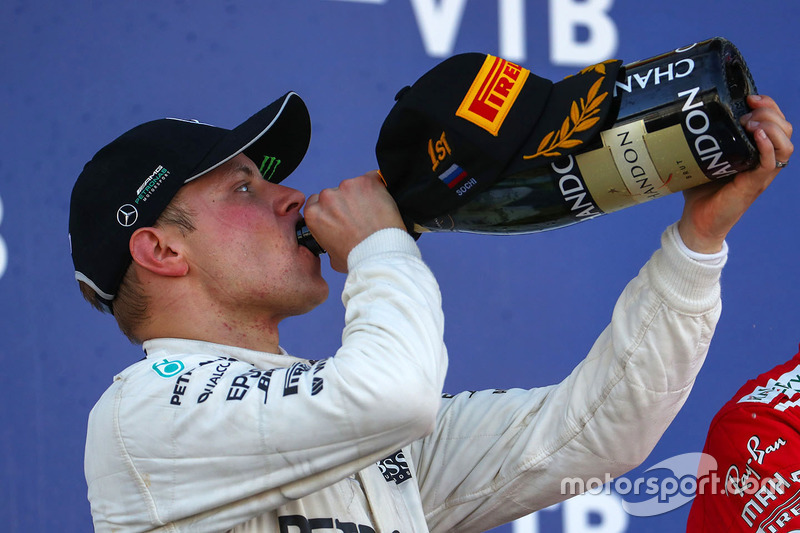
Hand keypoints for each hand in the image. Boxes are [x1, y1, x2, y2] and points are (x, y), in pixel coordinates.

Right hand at [303, 171, 405, 271]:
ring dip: (362, 196)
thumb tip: (334, 239)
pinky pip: (372, 179)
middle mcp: (327, 197)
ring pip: (354, 186)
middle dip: (346, 202)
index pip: (317, 202)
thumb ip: (328, 240)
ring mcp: (347, 187)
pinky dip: (377, 189)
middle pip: (335, 193)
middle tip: (361, 217)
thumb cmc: (358, 258)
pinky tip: (382, 204)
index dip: (331, 209)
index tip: (341, 215)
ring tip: (373, 214)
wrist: (380, 254)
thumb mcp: (332, 256)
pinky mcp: (367, 181)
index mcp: (314, 214)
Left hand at [678, 94, 792, 252]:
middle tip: (745, 113)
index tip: (750, 97)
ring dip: (771, 128)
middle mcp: (763, 161)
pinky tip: (758, 136)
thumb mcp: (702, 158)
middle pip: (785, 129)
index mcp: (755, 151)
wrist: (697, 221)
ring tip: (750, 125)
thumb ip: (700, 140)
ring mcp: (760, 174)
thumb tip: (681, 119)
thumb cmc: (700, 190)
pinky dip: (768, 148)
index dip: (769, 106)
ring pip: (784, 145)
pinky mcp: (754, 186)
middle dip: (769, 113)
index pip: (776, 122)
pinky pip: (770, 164)